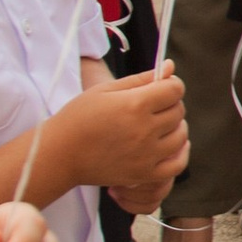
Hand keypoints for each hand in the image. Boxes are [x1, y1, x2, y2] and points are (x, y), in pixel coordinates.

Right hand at [55, 67, 189, 202]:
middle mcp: (144, 130)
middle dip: (170, 104)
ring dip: (175, 127)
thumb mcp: (106, 90)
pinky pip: (177, 165)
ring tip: (159, 124)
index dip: (171, 84)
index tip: (162, 86)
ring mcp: (146, 155)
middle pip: (178, 111)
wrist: (60, 154)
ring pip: (181, 136)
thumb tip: (170, 67)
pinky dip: (180, 153)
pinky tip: (171, 145)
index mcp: (135, 104)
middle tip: (154, 105)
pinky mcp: (143, 174)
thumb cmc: (79, 117)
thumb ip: (141, 78)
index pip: (175, 89)